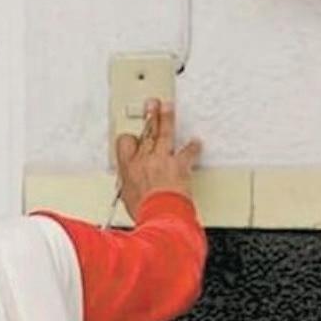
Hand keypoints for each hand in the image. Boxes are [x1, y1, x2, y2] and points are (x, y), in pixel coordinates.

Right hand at [114, 98, 201, 221]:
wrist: (161, 216)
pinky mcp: (179, 165)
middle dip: (149, 115)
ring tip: (169, 107)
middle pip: (146, 132)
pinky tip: (196, 141)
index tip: (132, 137)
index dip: (129, 138)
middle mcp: (145, 159)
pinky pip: (188, 152)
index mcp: (128, 167)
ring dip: (167, 118)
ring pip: (165, 133)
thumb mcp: (127, 198)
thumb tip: (129, 190)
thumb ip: (129, 187)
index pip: (125, 143)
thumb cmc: (144, 211)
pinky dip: (193, 146)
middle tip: (152, 104)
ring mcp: (163, 160)